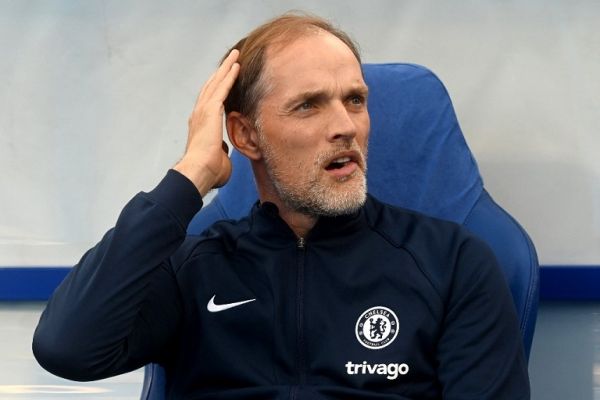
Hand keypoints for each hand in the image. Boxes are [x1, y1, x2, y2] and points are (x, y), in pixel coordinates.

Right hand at [174, 50, 239, 195]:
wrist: (199, 171)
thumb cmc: (209, 171)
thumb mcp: (218, 158)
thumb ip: (221, 151)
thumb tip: (224, 153)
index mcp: (200, 125)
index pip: (210, 102)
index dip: (217, 88)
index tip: (225, 79)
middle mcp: (199, 114)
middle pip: (211, 86)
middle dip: (221, 72)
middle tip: (231, 59)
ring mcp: (203, 111)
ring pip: (216, 83)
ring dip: (226, 68)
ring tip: (235, 55)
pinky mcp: (210, 110)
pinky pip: (222, 88)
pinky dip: (229, 76)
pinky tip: (237, 66)